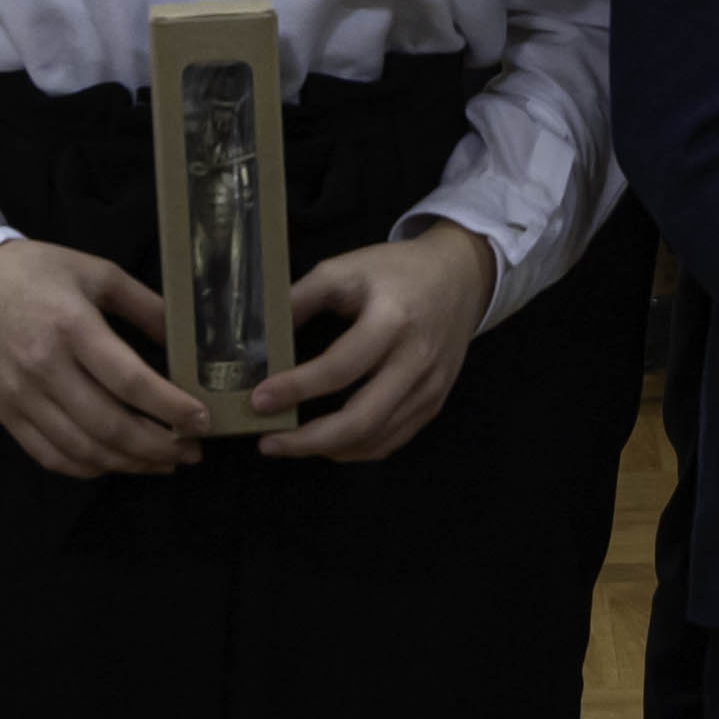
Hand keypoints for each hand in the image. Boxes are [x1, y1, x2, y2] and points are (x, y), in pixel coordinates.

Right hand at [0, 238, 205, 476]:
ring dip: (130, 463)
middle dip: (159, 446)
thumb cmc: (36, 273)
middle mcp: (44, 367)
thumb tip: (185, 343)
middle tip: (192, 451)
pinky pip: (50, 456)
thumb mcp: (97, 272)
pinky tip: (118, 463)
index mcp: (72, 326)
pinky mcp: (6, 414)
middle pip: (109, 425)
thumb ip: (145, 306)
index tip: (202, 420)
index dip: (170, 407)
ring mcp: (21, 396)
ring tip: (164, 462)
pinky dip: (89, 468)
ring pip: (83, 448)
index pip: (129, 381)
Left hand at [257, 225, 497, 462]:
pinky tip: (326, 443)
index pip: (340, 367)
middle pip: (362, 419)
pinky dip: (354, 449)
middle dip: (309, 440)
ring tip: (288, 443)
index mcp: (393, 320)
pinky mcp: (434, 402)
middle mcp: (416, 360)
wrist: (460, 276)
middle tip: (268, 441)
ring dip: (326, 449)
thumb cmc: (396, 271)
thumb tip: (261, 337)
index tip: (258, 400)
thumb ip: (301, 298)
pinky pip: (392, 440)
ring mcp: (430, 387)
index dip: (296, 388)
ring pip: (376, 439)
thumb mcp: (346, 269)